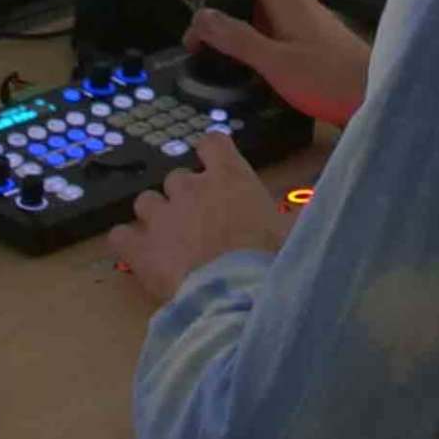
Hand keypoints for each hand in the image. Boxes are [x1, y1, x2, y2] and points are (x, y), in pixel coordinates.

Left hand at [109, 133, 286, 303]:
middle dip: (184, 197)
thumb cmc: (271, 261)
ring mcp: (160, 215)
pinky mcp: (138, 246)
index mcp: (229, 177)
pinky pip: (119, 235)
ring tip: (168, 241)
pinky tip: (139, 256)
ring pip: (146, 201)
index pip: (212, 142)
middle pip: (177, 178)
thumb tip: (319, 207)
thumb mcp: (296, 232)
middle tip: (200, 224)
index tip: (216, 170)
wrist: (236, 296)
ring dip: (156, 217)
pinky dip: (128, 243)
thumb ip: (297, 214)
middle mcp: (190, 187)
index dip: (212, 155)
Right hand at [176, 0, 370, 125]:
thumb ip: (238, 38)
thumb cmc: (328, 78)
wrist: (376, 96)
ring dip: (234, 27)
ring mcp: (306, 23)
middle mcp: (296, 4)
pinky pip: (273, 31)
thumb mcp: (275, 61)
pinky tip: (246, 67)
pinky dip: (252, 40)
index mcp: (286, 0)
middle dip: (218, 7)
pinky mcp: (312, 42)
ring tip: (213, 54)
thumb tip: (202, 17)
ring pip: (261, 13)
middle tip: (195, 38)